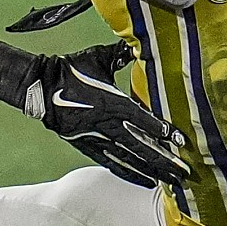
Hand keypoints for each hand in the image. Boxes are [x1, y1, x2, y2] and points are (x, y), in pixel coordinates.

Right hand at [12, 42, 191, 189]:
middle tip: (185, 172)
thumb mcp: (98, 57)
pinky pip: (113, 164)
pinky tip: (147, 181)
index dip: (161, 130)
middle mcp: (107, 124)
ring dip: (153, 171)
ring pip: (130, 160)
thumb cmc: (71, 70)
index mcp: (111, 101)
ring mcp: (97, 138)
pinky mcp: (89, 146)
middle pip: (140, 147)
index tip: (180, 140)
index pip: (141, 119)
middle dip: (164, 161)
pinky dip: (131, 174)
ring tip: (173, 182)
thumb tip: (142, 44)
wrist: (40, 88)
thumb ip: (122, 54)